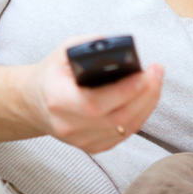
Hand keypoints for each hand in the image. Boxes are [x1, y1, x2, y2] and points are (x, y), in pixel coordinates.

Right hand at [23, 35, 164, 153]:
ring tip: (156, 80)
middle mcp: (69, 126)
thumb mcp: (64, 51)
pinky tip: (147, 97)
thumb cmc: (53, 73)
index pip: (95, 104)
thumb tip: (119, 48)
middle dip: (145, 94)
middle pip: (117, 118)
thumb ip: (89, 46)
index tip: (145, 74)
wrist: (35, 102)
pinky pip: (124, 134)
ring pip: (125, 128)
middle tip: (157, 71)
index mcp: (58, 101)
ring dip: (148, 104)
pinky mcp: (93, 147)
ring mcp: (81, 141)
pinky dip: (141, 115)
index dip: (124, 91)